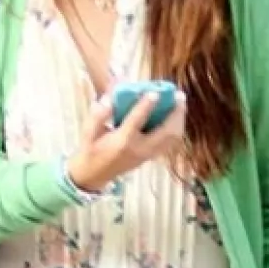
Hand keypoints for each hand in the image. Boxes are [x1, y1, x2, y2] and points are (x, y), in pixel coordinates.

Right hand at [67, 91, 185, 192]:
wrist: (95, 174)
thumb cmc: (91, 149)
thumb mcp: (88, 131)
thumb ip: (98, 114)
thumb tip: (109, 98)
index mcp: (122, 141)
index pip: (136, 120)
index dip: (146, 105)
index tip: (154, 92)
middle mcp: (139, 148)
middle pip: (165, 131)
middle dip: (175, 113)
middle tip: (179, 95)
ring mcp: (148, 154)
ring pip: (172, 138)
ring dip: (179, 120)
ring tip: (180, 102)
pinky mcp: (151, 156)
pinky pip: (170, 143)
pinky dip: (176, 128)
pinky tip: (176, 116)